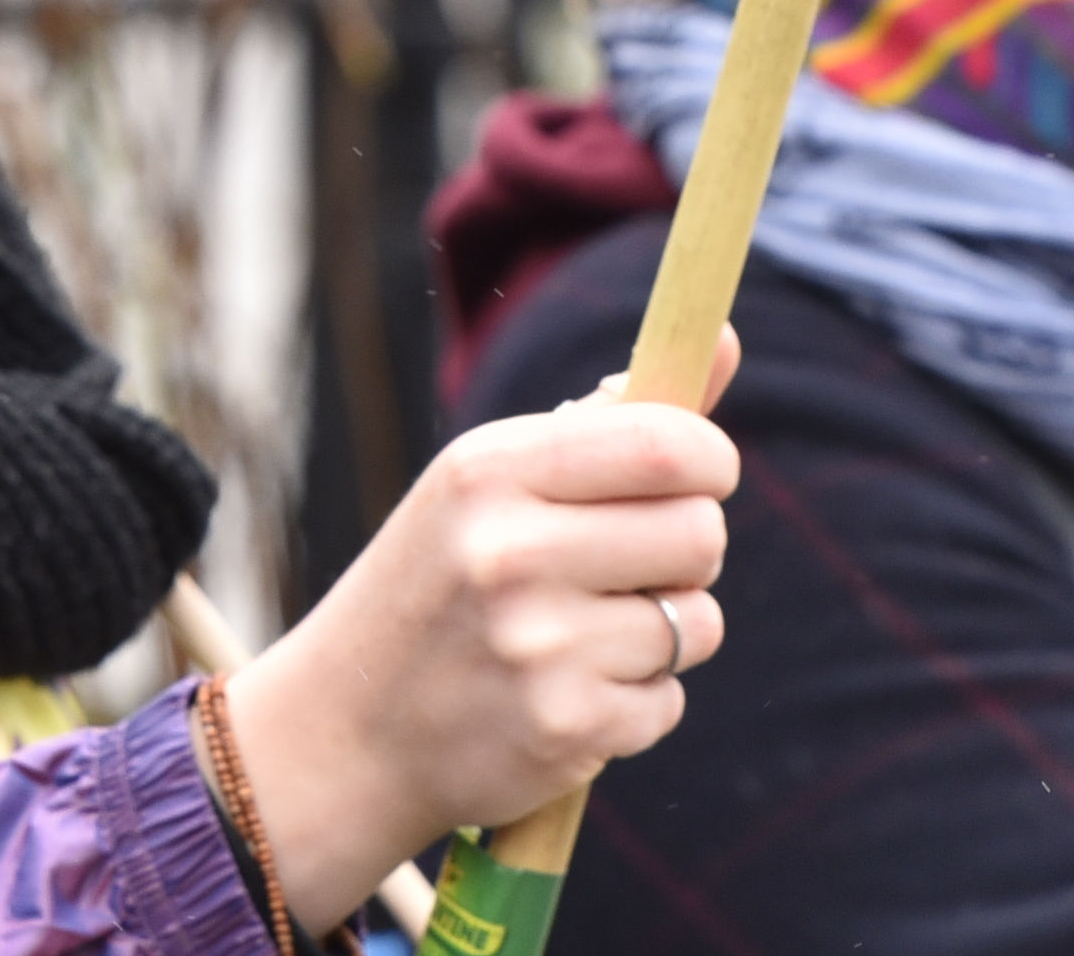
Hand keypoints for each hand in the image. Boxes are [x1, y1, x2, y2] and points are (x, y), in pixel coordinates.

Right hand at [217, 333, 740, 908]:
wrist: (348, 729)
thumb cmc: (440, 581)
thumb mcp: (489, 481)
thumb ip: (611, 419)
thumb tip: (726, 341)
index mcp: (491, 470)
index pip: (663, 445)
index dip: (708, 459)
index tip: (699, 474)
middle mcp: (511, 554)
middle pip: (701, 533)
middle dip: (688, 548)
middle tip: (634, 562)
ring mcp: (538, 649)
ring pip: (698, 622)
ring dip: (665, 630)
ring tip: (587, 633)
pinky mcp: (565, 733)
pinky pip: (669, 702)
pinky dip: (636, 702)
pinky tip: (567, 695)